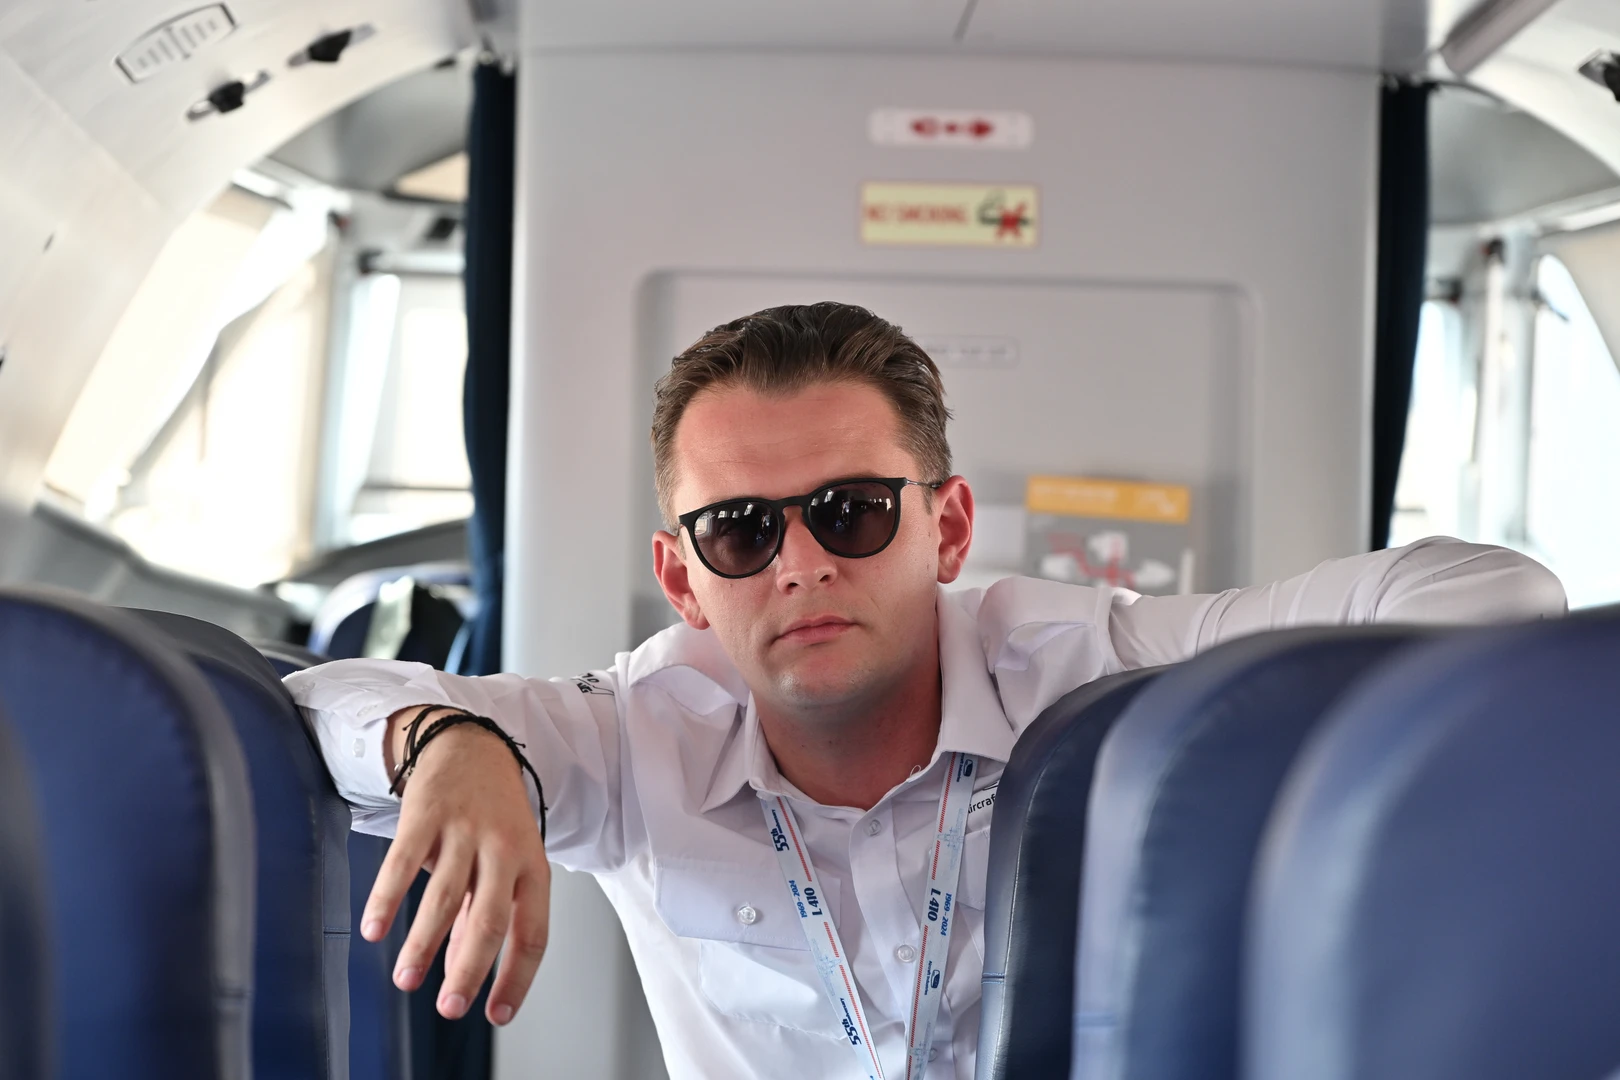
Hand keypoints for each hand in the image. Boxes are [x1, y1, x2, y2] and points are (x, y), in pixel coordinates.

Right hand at [360, 707, 549, 1024]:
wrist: (471, 744)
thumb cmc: (494, 813)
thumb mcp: (506, 860)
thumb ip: (483, 914)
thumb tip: (461, 971)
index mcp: (532, 866)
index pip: (532, 932)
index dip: (516, 977)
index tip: (496, 1015)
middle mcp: (503, 849)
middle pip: (491, 919)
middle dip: (470, 969)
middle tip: (450, 1008)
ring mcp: (465, 830)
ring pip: (445, 896)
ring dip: (423, 944)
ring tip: (407, 981)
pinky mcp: (426, 814)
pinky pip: (403, 862)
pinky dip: (387, 899)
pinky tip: (374, 929)